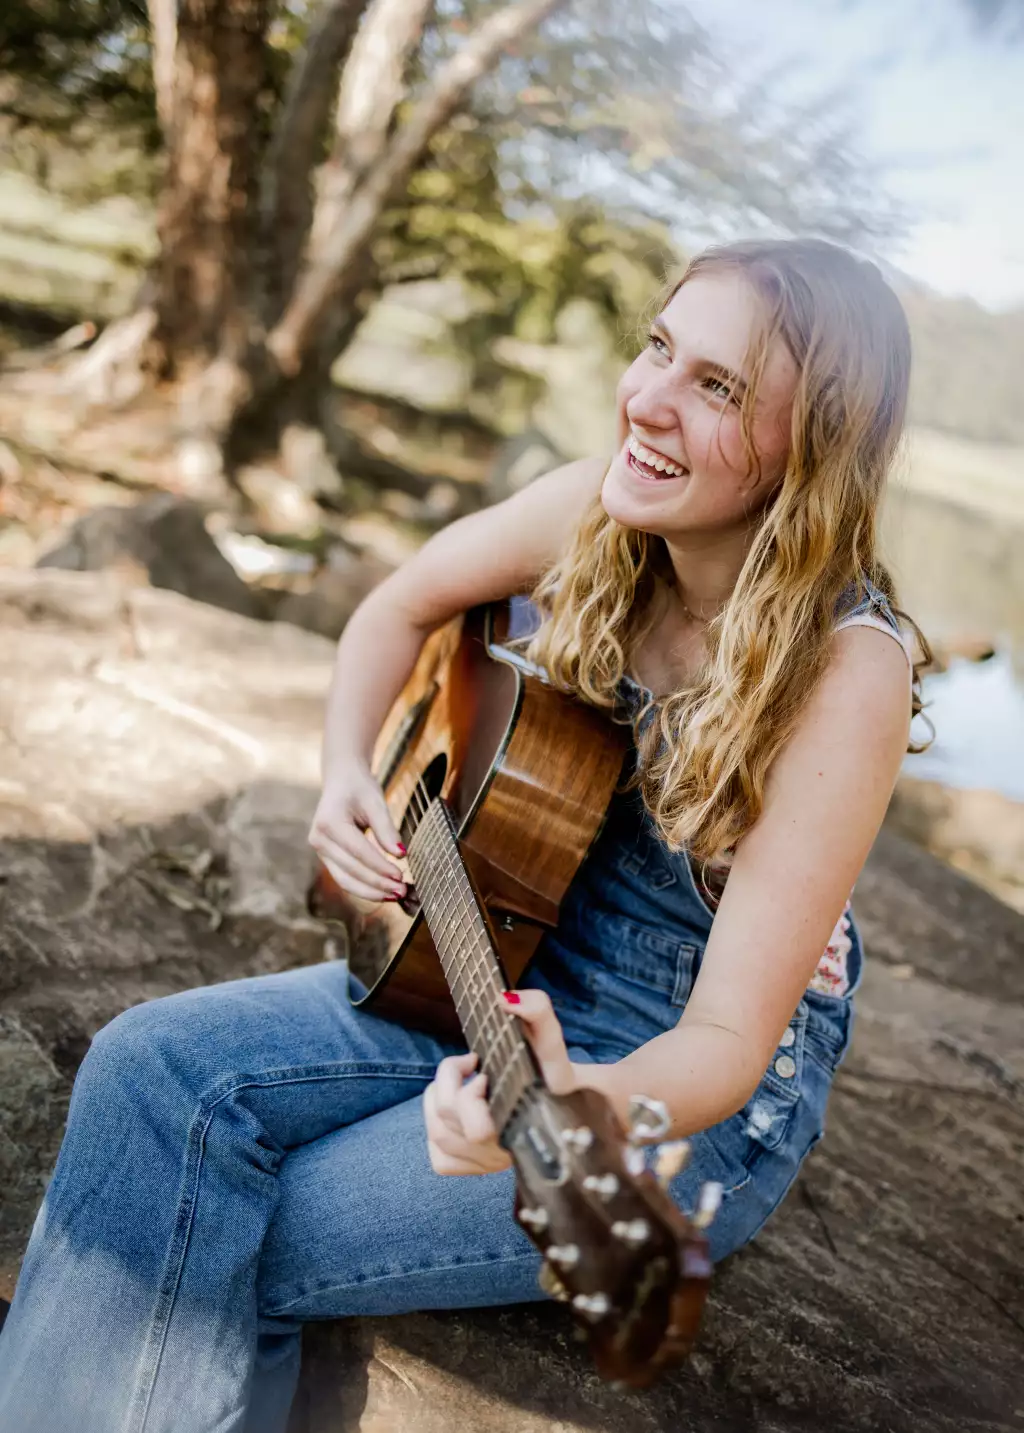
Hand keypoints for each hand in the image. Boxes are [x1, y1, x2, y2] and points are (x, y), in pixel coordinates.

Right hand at [308, 758, 406, 902]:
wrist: (341, 780)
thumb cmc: (359, 788)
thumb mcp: (375, 802)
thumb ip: (387, 829)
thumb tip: (400, 855)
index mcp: (329, 822)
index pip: (358, 851)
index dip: (380, 866)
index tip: (401, 875)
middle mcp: (319, 839)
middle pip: (351, 870)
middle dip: (378, 883)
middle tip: (402, 891)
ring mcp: (320, 850)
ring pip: (345, 880)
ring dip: (371, 892)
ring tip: (395, 895)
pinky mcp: (326, 857)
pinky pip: (345, 878)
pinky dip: (364, 887)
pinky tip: (384, 892)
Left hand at [425, 990, 577, 1174]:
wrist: (573, 1101)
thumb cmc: (556, 1068)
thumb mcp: (550, 1036)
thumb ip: (537, 1010)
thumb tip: (506, 1000)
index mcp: (521, 1125)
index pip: (477, 1130)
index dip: (468, 1094)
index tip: (483, 1068)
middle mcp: (505, 1151)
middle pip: (446, 1126)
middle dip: (449, 1084)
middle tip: (471, 1064)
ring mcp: (491, 1163)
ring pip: (438, 1137)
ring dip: (438, 1098)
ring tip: (463, 1079)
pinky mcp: (478, 1169)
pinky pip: (440, 1159)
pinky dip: (437, 1130)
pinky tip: (456, 1110)